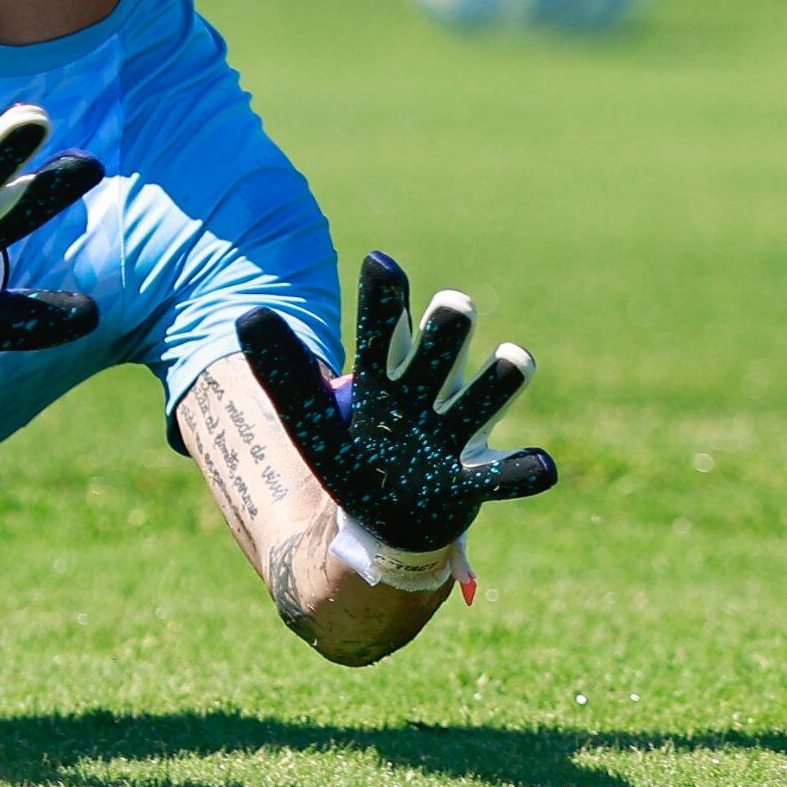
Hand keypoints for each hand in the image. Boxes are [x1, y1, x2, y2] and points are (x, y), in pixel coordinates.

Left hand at [235, 251, 556, 553]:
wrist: (385, 523)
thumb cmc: (352, 458)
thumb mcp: (309, 419)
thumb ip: (283, 371)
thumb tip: (246, 313)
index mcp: (385, 375)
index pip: (386, 325)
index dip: (385, 297)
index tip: (380, 263)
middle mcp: (427, 393)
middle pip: (444, 346)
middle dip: (450, 326)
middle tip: (454, 308)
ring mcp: (456, 435)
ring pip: (489, 395)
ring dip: (502, 377)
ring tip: (512, 359)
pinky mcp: (475, 482)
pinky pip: (508, 475)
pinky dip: (524, 472)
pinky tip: (539, 465)